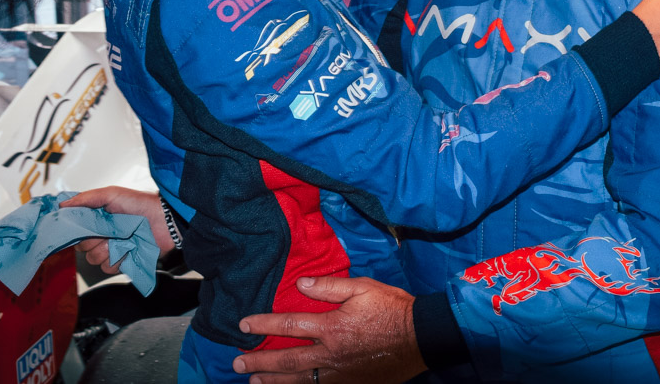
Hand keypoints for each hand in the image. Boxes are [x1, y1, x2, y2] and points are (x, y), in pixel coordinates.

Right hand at [60, 185, 174, 271]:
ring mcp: (111, 248)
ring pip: (93, 259)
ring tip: (121, 239)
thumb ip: (86, 199)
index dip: (76, 231)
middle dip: (94, 240)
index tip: (81, 228)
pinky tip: (126, 250)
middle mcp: (101, 234)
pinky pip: (108, 268)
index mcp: (96, 219)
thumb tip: (62, 206)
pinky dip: (116, 260)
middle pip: (82, 247)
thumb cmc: (140, 203)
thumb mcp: (111, 194)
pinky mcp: (122, 261)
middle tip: (108, 230)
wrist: (165, 220)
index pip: (75, 231)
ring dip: (106, 250)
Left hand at [233, 275, 426, 383]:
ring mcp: (341, 374)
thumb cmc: (393, 308)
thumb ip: (329, 287)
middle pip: (287, 361)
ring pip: (300, 381)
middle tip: (237, 363)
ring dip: (273, 383)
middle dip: (259, 362)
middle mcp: (331, 354)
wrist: (422, 337)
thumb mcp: (362, 287)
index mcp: (332, 327)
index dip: (263, 325)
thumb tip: (300, 285)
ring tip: (253, 382)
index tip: (244, 325)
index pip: (288, 326)